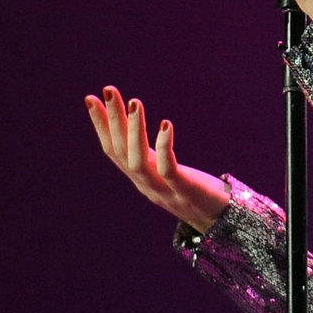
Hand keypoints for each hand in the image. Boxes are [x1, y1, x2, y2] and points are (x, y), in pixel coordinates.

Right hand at [85, 86, 230, 231]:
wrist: (222, 221)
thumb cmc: (195, 190)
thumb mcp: (166, 170)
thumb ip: (150, 155)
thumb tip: (137, 128)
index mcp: (140, 178)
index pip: (113, 150)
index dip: (101, 125)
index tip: (91, 98)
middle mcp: (146, 185)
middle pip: (121, 151)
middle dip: (113, 120)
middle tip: (109, 90)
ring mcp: (163, 191)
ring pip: (138, 161)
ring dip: (134, 131)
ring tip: (135, 102)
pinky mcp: (185, 192)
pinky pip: (168, 169)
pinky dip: (163, 147)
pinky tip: (165, 124)